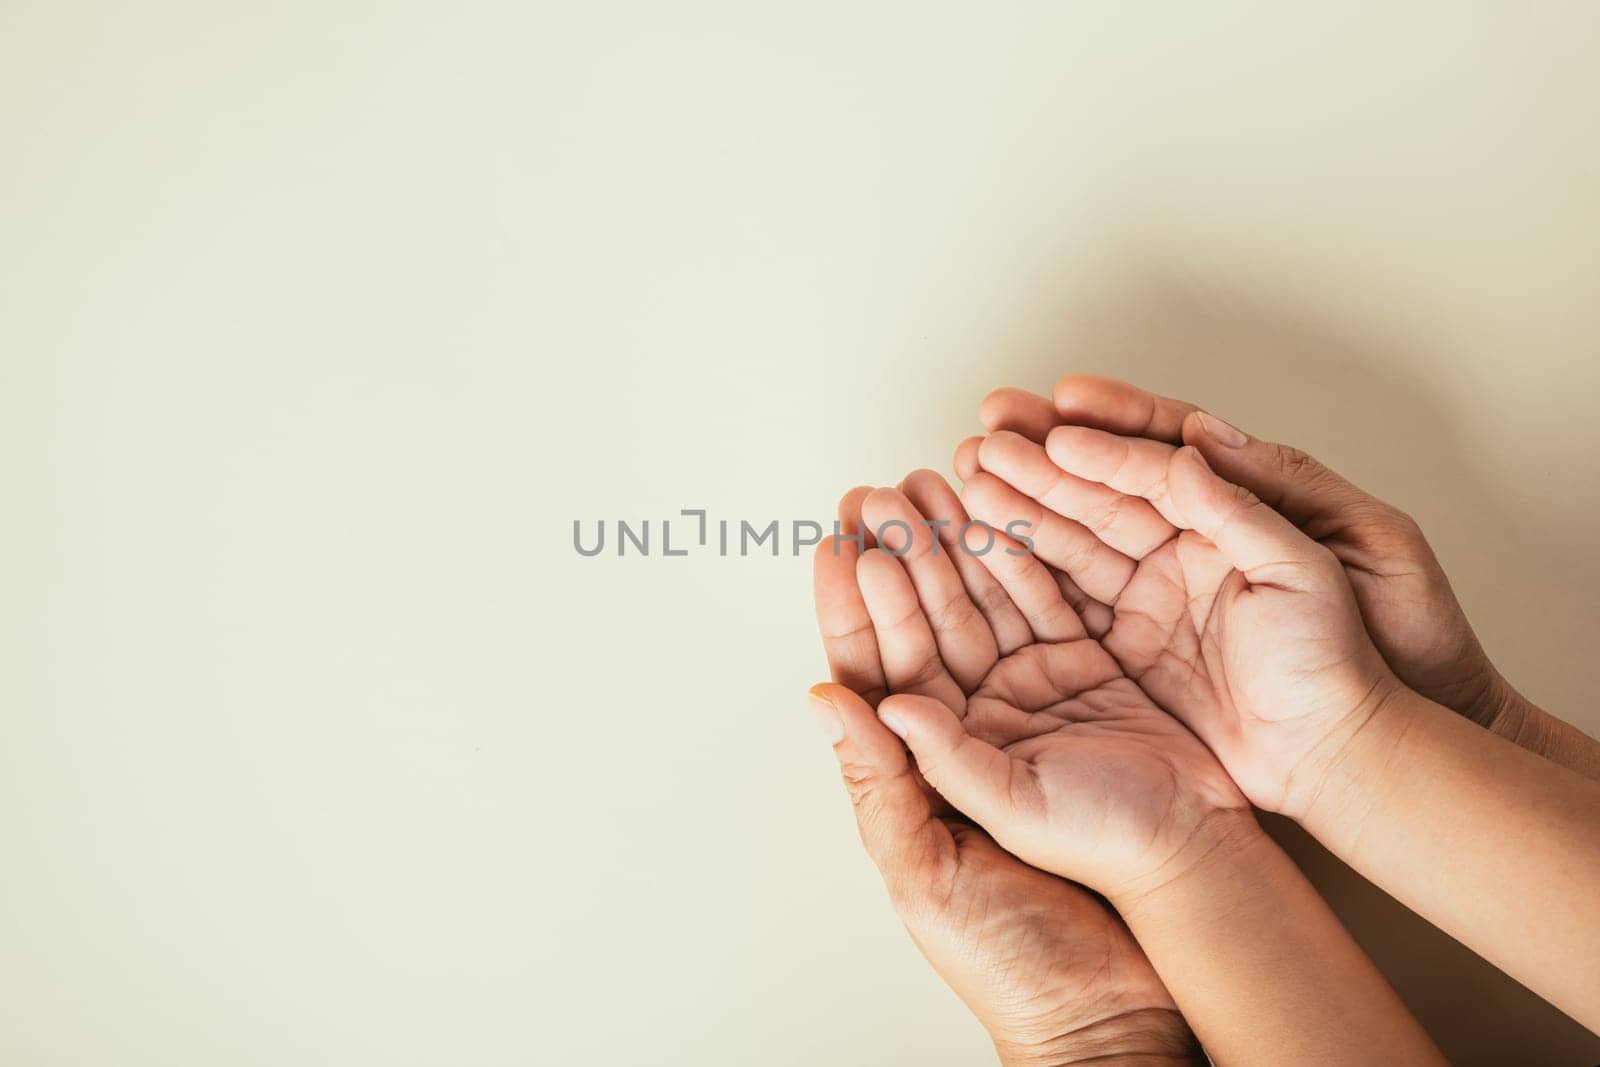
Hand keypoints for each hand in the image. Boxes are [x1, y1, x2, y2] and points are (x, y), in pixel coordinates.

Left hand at [812, 474, 1210, 1063]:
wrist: (1125, 988)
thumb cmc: (1018, 953)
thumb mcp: (929, 872)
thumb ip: (881, 782)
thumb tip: (825, 699)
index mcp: (911, 768)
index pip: (869, 668)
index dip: (852, 604)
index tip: (835, 542)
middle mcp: (962, 730)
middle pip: (920, 625)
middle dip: (900, 555)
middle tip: (882, 493)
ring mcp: (1025, 709)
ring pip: (980, 609)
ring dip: (957, 547)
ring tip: (936, 486)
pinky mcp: (1087, 694)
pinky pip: (1049, 616)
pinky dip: (1028, 567)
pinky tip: (1007, 520)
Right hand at [960, 425, 1399, 813]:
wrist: (1331, 754)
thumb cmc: (1338, 662)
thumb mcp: (1307, 573)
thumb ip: (1245, 509)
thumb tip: (1191, 446)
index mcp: (1234, 515)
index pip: (1160, 466)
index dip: (1107, 445)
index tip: (1056, 433)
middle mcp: (1186, 544)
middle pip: (1105, 489)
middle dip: (1044, 459)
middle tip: (990, 433)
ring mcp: (1152, 592)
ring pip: (1077, 534)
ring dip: (1024, 503)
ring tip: (971, 474)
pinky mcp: (1128, 639)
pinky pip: (1067, 593)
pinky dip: (1025, 565)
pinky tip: (984, 538)